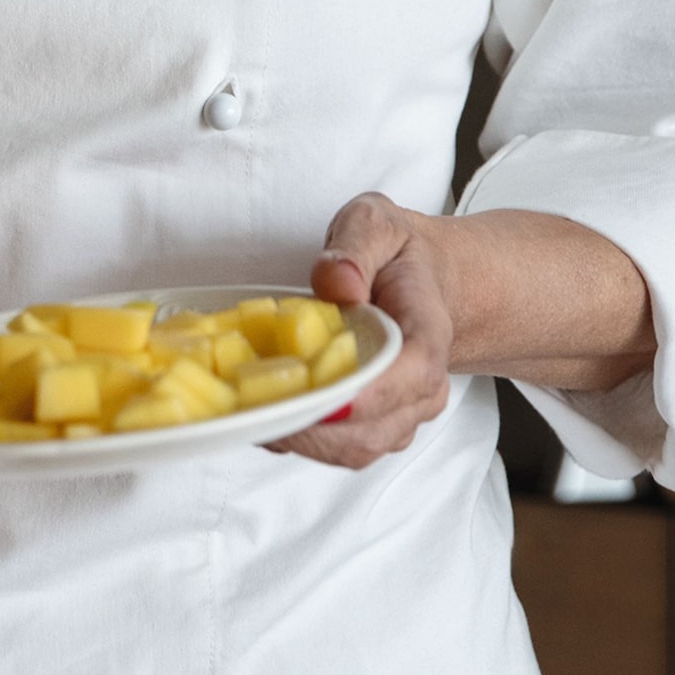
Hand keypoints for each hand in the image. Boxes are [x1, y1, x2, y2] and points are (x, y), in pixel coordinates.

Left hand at [267, 193, 455, 468]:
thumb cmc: (398, 256)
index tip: (315, 396)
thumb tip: (337, 283)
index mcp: (428, 335)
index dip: (364, 395)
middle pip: (371, 432)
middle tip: (249, 403)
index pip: (410, 376)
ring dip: (296, 437)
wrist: (423, 283)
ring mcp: (400, 416)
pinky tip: (260, 407)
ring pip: (350, 450)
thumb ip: (356, 247)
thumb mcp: (378, 224)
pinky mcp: (373, 428)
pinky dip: (296, 435)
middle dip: (308, 427)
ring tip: (246, 405)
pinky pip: (335, 448)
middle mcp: (423, 389)